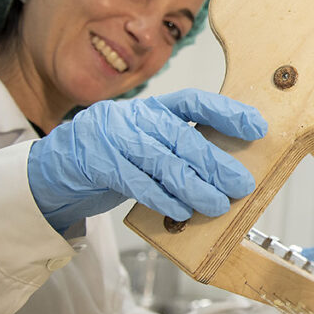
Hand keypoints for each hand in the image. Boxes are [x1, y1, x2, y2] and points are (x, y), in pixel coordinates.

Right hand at [27, 89, 266, 232]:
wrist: (56, 165)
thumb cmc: (114, 155)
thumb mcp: (146, 141)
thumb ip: (178, 148)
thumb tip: (226, 171)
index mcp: (153, 108)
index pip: (195, 101)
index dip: (228, 113)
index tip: (257, 127)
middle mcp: (136, 117)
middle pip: (183, 137)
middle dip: (216, 163)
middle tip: (241, 184)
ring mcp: (114, 138)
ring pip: (163, 162)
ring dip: (195, 187)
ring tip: (218, 205)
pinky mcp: (98, 164)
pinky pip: (137, 183)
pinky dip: (162, 198)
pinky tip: (181, 211)